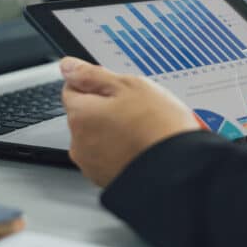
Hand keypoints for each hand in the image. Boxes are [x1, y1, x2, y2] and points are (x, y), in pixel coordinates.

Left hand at [60, 57, 199, 186]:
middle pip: (85, 114)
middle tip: (137, 108)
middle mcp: (78, 143)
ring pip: (97, 137)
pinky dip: (120, 151)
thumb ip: (93, 75)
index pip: (72, 87)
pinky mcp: (106, 180)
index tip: (118, 87)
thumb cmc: (158, 127)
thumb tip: (68, 66)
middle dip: (105, 108)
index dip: (96, 83)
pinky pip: (108, 158)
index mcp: (81, 115)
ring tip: (143, 129)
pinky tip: (141, 146)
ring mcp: (92, 165)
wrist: (178, 168)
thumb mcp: (129, 86)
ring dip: (113, 131)